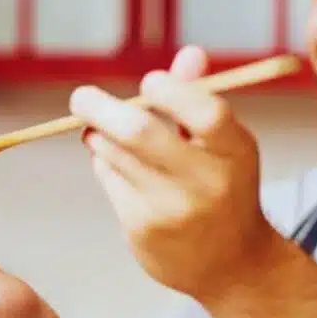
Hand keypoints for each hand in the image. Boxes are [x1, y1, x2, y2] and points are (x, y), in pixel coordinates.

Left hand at [68, 45, 277, 303]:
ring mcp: (172, 209)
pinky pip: (108, 177)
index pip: (206, 114)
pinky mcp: (143, 229)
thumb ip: (200, 96)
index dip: (172, 91)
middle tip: (81, 97)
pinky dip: (106, 162)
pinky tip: (122, 169)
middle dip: (100, 107)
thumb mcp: (224, 142)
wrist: (231, 264)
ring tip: (108, 134)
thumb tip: (189, 53)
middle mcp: (207, 183)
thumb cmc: (222, 184)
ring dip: (100, 135)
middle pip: (140, 133)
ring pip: (114, 153)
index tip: (149, 83)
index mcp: (235, 152)